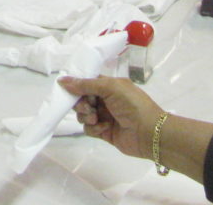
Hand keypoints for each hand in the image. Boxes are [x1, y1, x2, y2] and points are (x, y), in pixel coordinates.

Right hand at [59, 75, 212, 183]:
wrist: (150, 133)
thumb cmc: (132, 105)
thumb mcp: (110, 88)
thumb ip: (86, 84)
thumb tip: (62, 80)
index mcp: (110, 86)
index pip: (87, 82)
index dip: (77, 85)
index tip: (67, 89)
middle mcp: (106, 100)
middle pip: (82, 99)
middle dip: (81, 103)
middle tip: (87, 107)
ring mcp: (104, 116)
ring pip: (83, 115)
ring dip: (86, 116)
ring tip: (95, 118)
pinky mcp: (104, 132)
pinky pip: (89, 129)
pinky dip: (94, 128)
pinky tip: (105, 128)